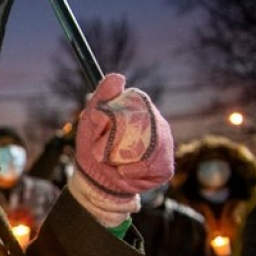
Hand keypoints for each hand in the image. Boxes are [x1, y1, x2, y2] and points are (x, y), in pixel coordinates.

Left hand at [68, 73, 173, 226]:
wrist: (95, 178)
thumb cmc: (92, 147)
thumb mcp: (90, 121)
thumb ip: (101, 98)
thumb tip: (117, 77)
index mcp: (142, 111)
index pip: (140, 104)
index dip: (121, 117)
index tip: (103, 128)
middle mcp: (158, 126)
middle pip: (149, 126)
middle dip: (121, 141)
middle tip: (104, 151)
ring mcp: (165, 146)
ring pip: (153, 148)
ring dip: (125, 158)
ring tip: (114, 162)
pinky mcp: (165, 167)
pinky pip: (154, 167)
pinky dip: (133, 172)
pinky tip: (124, 172)